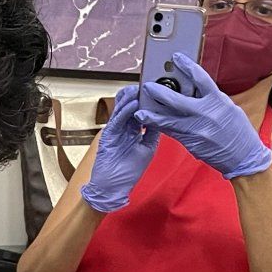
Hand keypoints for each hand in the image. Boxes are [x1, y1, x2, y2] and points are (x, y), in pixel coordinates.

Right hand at [79, 85, 158, 212]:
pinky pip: (117, 120)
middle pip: (130, 105)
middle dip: (138, 94)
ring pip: (122, 109)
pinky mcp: (108, 136)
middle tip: (149, 83)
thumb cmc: (128, 172)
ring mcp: (115, 131)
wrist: (113, 188)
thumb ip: (153, 133)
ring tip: (140, 87)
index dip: (147, 99)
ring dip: (131, 98)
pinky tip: (133, 103)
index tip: (158, 89)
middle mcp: (124, 128)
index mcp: (133, 130)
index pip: (140, 110)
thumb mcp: (147, 148)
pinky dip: (125, 111)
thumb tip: (163, 116)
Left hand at [137, 55, 271, 179]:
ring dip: (153, 114)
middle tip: (148, 86)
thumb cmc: (238, 130)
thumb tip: (194, 88)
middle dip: (160, 92)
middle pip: (177, 100)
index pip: (200, 78)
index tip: (176, 57)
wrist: (243, 156)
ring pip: (169, 120)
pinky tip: (151, 123)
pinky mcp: (191, 143)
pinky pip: (172, 132)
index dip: (187, 66)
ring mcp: (197, 130)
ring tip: (139, 110)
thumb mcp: (228, 108)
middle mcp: (206, 114)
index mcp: (218, 101)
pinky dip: (161, 126)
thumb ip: (210, 98)